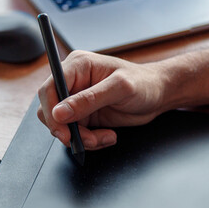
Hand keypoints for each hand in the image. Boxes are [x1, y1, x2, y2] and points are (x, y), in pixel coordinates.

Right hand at [37, 50, 168, 149]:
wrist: (159, 95)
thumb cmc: (144, 83)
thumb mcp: (119, 88)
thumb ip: (89, 100)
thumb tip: (60, 112)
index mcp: (78, 66)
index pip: (49, 88)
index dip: (51, 111)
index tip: (62, 130)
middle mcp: (74, 82)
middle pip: (50, 110)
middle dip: (66, 129)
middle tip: (85, 140)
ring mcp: (78, 100)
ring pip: (62, 126)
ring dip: (81, 138)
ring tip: (104, 138)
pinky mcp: (85, 115)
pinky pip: (75, 134)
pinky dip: (88, 141)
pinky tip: (107, 136)